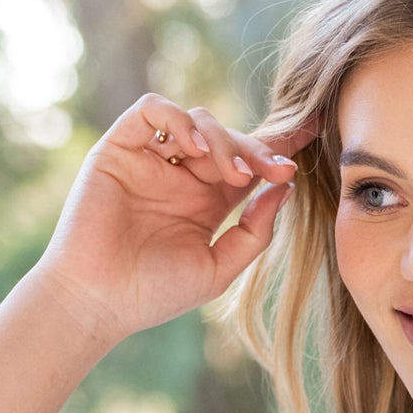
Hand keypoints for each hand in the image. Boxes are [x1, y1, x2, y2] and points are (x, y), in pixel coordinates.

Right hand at [31, 95, 319, 349]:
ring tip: (235, 174)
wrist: (98, 302)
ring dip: (224, 139)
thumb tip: (285, 189)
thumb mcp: (219, 267)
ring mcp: (151, 158)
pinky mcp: (119, 148)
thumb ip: (254, 230)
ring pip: (197, 120)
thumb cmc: (154, 293)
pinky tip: (197, 149)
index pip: (248, 163)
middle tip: (276, 171)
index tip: (314, 138)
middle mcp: (182, 174)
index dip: (278, 148)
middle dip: (258, 150)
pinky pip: (152, 110)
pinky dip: (179, 118)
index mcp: (208, 201)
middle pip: (229, 138)